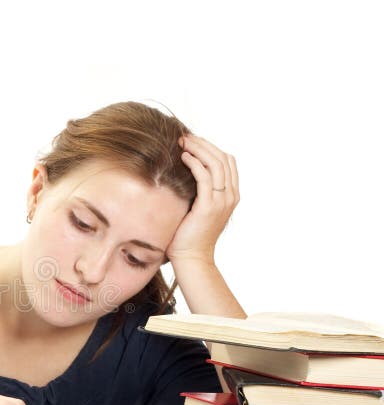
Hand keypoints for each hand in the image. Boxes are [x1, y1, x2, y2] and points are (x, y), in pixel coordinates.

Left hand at [166, 135, 239, 264]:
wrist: (192, 258)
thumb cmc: (189, 236)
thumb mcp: (197, 208)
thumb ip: (199, 192)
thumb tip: (183, 173)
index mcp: (231, 195)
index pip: (227, 161)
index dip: (211, 147)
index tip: (192, 141)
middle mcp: (231, 196)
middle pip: (223, 158)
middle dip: (203, 144)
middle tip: (185, 137)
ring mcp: (222, 201)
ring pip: (215, 164)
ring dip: (198, 149)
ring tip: (182, 143)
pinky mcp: (209, 206)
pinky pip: (205, 177)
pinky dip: (195, 163)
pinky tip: (183, 158)